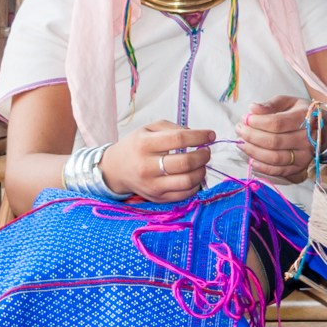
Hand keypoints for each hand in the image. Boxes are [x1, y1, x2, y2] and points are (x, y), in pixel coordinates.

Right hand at [99, 121, 213, 202]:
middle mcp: (146, 167)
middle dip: (203, 156)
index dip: (199, 136)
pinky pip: (184, 194)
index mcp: (144, 144)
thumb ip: (173, 128)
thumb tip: (198, 135)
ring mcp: (152, 185)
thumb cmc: (136, 145)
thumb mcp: (149, 129)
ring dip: (201, 171)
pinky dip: (195, 185)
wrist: (116, 169)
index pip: (179, 139)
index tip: (210, 135)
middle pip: (185, 163)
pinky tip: (194, 176)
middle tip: (206, 151)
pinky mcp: (157, 198)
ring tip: (201, 164)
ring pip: (187, 181)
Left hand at [236, 95, 313, 184]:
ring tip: (242, 144)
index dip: (257, 122)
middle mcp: (307, 139)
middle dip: (251, 136)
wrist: (324, 131)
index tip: (245, 118)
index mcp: (304, 118)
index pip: (276, 123)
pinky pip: (279, 171)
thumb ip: (271, 104)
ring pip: (274, 158)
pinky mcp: (300, 167)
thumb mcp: (289, 102)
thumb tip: (253, 109)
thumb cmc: (302, 114)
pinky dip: (262, 167)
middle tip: (239, 130)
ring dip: (254, 152)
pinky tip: (252, 159)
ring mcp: (305, 155)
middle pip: (273, 142)